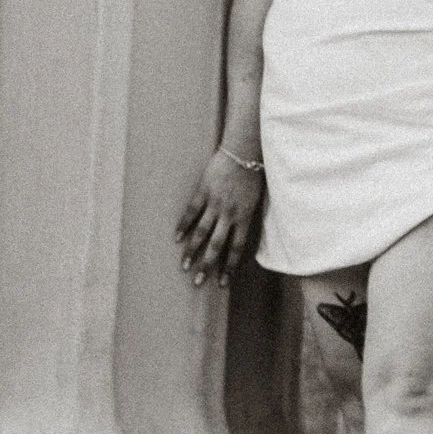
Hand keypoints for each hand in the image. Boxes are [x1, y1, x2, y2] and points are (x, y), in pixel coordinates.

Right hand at [174, 151, 262, 287]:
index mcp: (245, 217)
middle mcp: (229, 214)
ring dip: (192, 251)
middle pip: (216, 245)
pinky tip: (176, 238)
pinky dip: (183, 226)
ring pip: (201, 232)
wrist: (243, 151)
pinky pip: (191, 212)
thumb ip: (247, 217)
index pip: (236, 248)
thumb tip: (241, 234)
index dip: (229, 266)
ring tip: (184, 265)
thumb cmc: (253, 174)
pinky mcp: (203, 191)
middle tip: (198, 282)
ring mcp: (215, 203)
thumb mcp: (256, 199)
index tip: (222, 282)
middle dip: (207, 265)